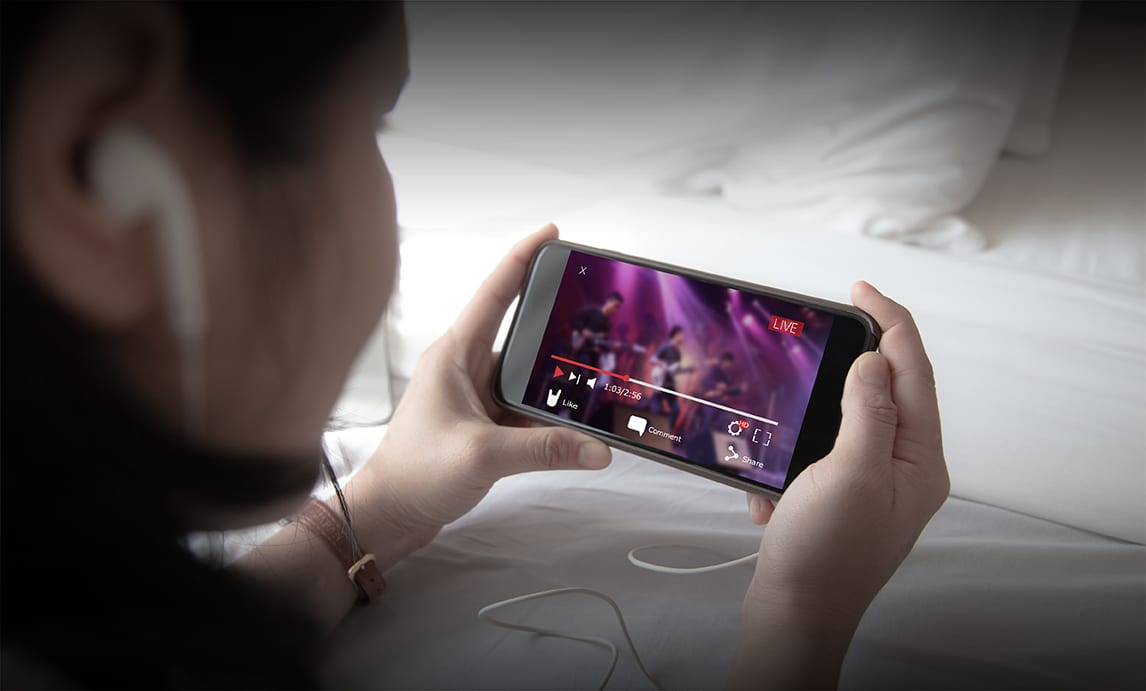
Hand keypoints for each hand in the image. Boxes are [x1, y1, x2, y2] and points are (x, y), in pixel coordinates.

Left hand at [348, 225, 611, 557]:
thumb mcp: (483, 456)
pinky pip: (525, 407)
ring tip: (595, 376)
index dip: (523, 257)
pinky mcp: (483, 423)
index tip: (553, 234)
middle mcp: (465, 367)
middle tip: (597, 316)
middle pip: (519, 330)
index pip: (494, 292)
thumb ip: (544, 450)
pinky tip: (574, 421)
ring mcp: (474, 396)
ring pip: (527, 374)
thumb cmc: (413, 475)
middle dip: (556, 323)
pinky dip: (548, 412)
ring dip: (555, 378)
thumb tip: (597, 447)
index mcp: (454, 354)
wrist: (389, 514)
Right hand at [730, 282, 948, 688]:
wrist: (794, 617)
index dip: (890, 320)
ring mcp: (871, 484)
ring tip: (784, 404)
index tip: (861, 288)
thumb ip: (869, 411)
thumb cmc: (825, 556)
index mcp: (918, 459)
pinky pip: (818, 453)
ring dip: (813, 410)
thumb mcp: (849, 473)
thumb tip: (875, 360)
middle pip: (888, 388)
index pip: (913, 370)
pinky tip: (770, 484)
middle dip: (853, 356)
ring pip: (848, 418)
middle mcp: (902, 468)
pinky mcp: (839, 497)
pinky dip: (791, 455)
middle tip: (826, 323)